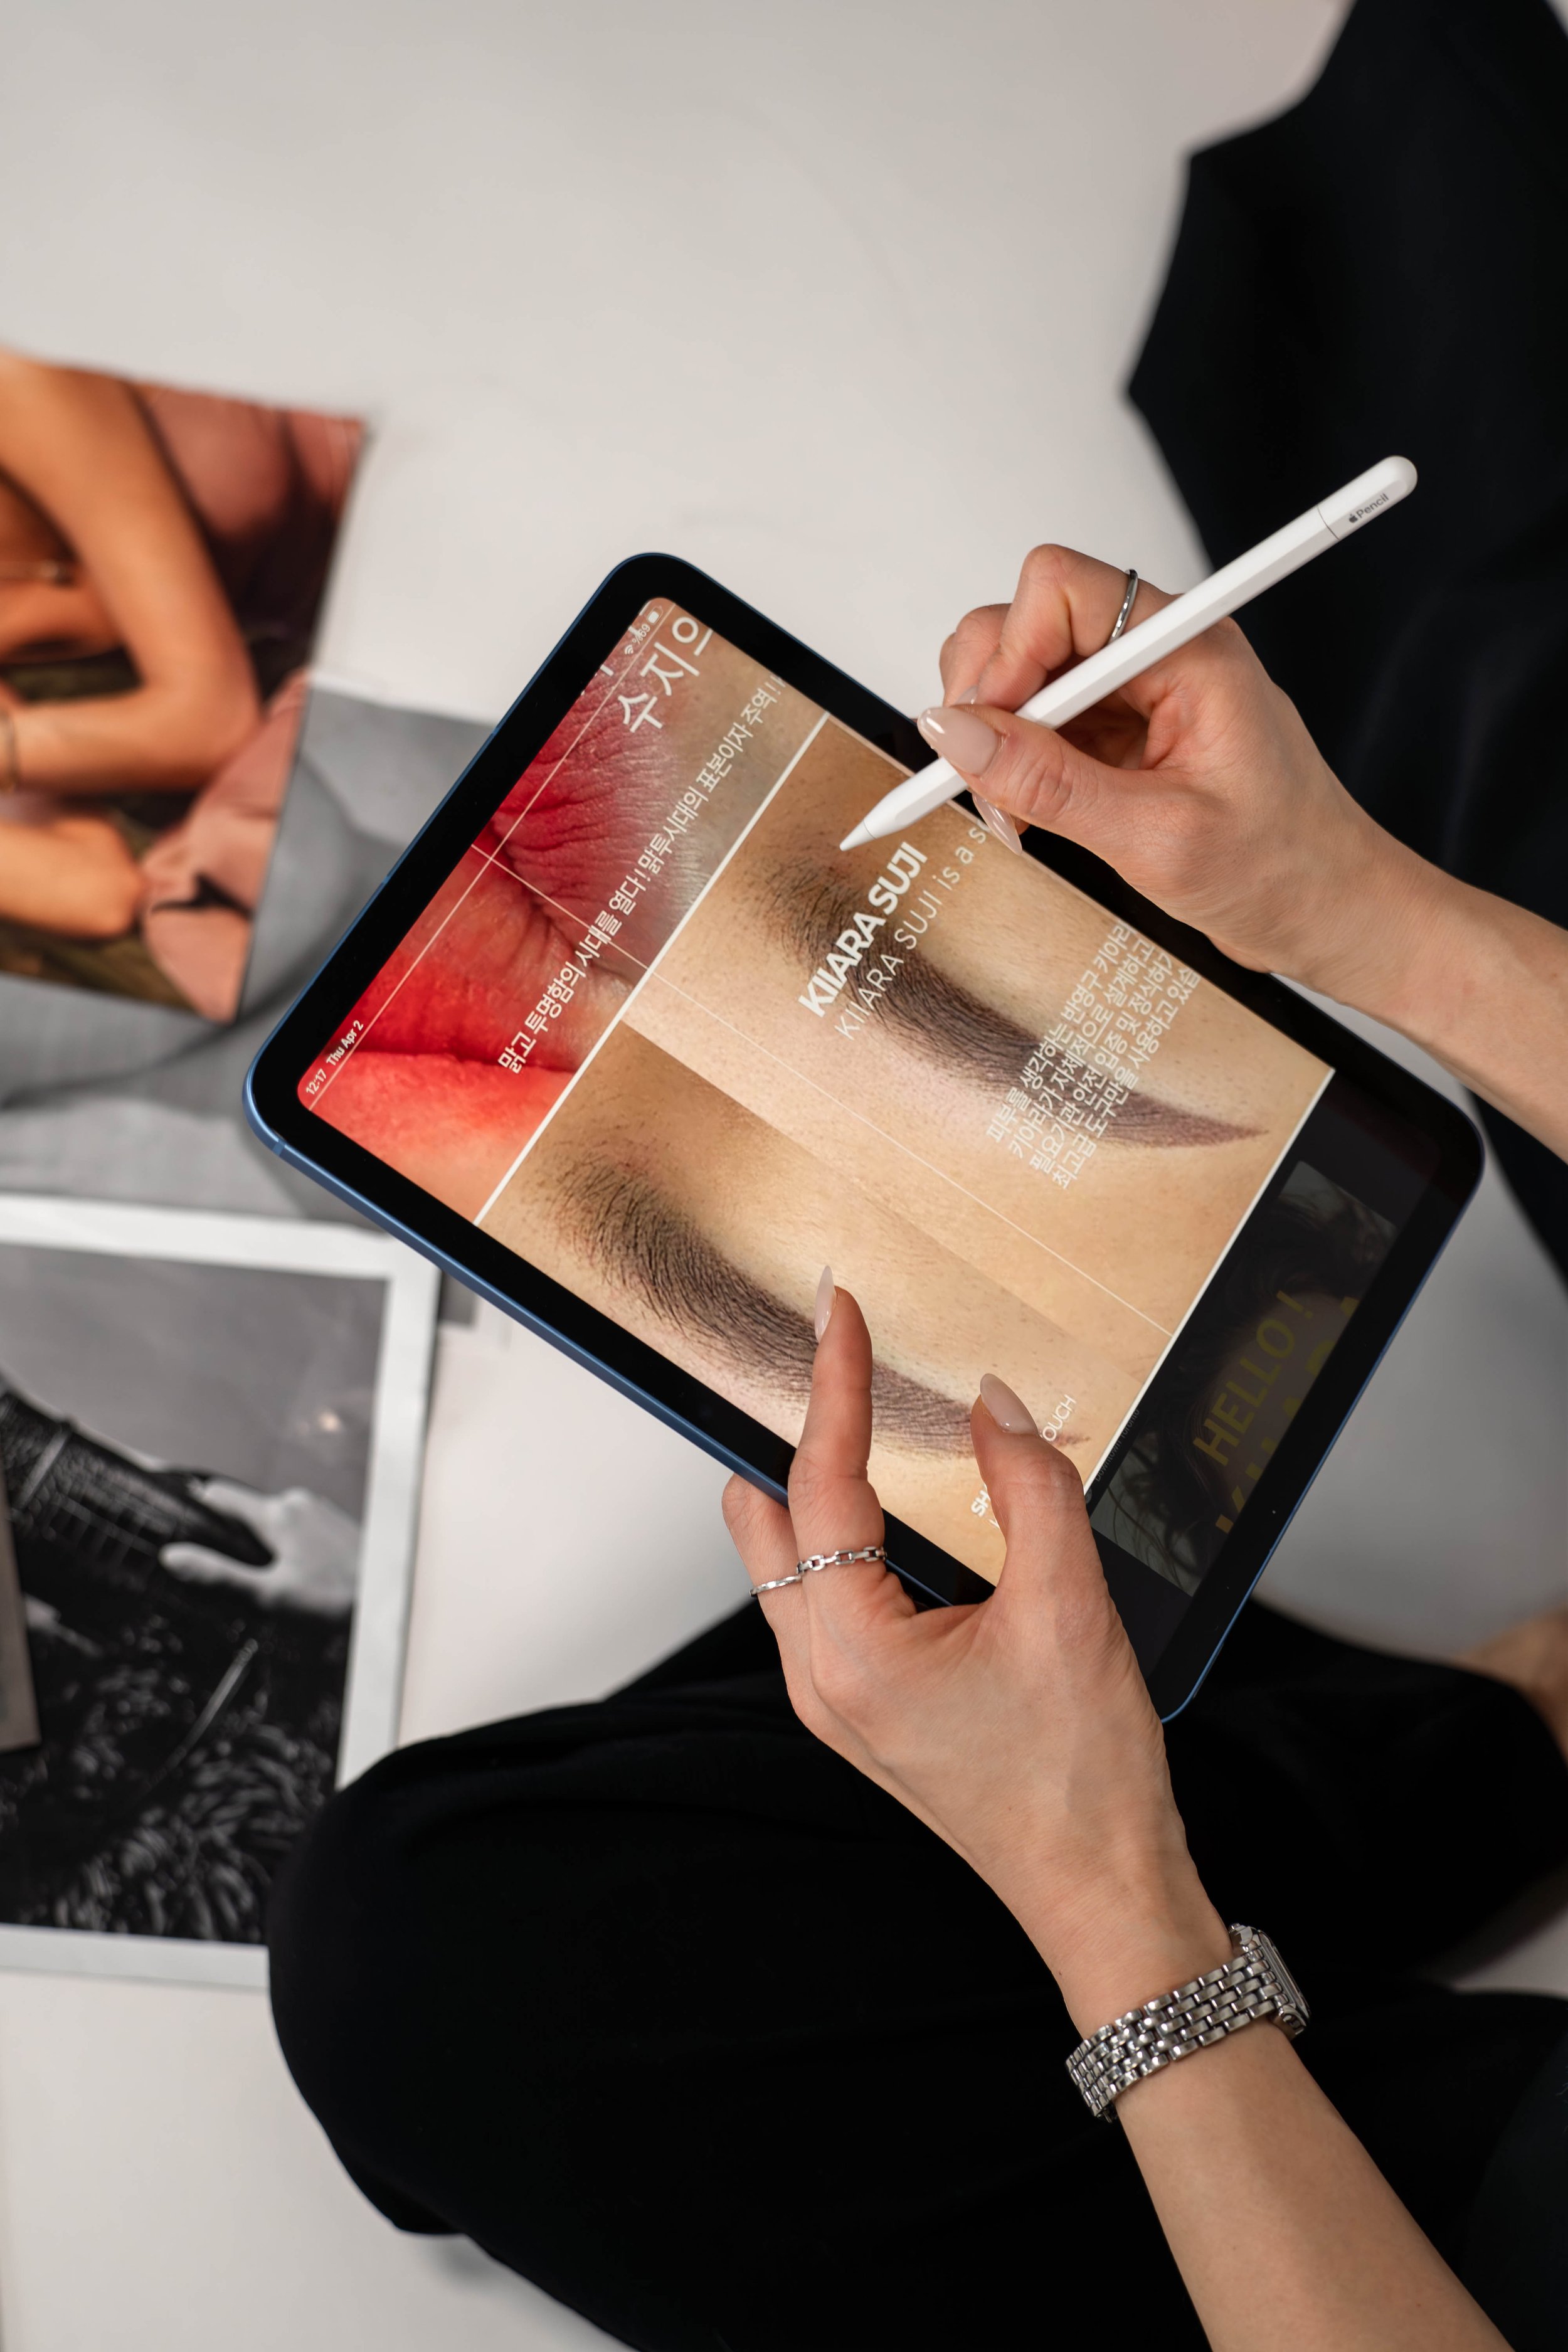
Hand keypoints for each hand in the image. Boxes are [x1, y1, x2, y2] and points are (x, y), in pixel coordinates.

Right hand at [160, 1479, 359, 1618]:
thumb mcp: (270, 1593)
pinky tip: (292, 1573)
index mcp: (276, 1513)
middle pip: (244, 1509)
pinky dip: (284, 1545)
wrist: (390, 1597)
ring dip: (260, 1544)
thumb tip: (174, 1557)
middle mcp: (297, 1502)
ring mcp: (317, 1509)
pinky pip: (293, 1526)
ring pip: (270, 1519)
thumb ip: (220, 1574)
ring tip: (265, 1579)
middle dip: (230, 1537)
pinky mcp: (331, 1522)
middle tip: (226, 1573)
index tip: (177, 1526)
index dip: (194, 1510)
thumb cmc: (336, 1598)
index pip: (218, 1494)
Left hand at [722, 1278, 1229, 2031]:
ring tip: (860, 1416)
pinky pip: (821, 1597)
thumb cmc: (1084, 1784)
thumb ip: (1030, 1490)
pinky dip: (842, 1536)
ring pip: (785, 1560)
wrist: (1103, 1893)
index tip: (840, 1317)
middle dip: (791, 1431)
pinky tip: (894, 1506)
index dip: (832, 1387)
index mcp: (851, 1653)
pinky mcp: (861, 1707)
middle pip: (764, 1518)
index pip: (819, 1484)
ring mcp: (833, 1698)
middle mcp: (819, 1677)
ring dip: (814, 1485)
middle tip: (834, 1358)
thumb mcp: (1071, 1610)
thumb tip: (992, 1407)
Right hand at [924, 544, 1439, 1009]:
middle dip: (987, 700)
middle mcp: (1157, 651)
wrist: (1327, 911)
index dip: (1008, 655)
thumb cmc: (1280, 869)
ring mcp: (1132, 691)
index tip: (986, 732)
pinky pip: (1033, 723)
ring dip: (993, 739)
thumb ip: (1049, 783)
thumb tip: (955, 735)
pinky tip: (1030, 817)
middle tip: (990, 782)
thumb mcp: (1157, 837)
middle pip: (1023, 621)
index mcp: (1189, 647)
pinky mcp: (1116, 730)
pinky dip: (1012, 767)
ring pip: (1018, 673)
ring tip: (1016, 811)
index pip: (1060, 589)